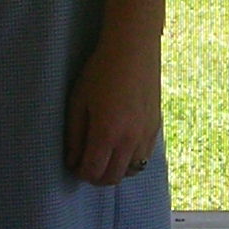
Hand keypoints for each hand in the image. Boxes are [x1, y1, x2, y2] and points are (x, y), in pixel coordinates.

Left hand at [65, 30, 162, 186]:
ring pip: (131, 171)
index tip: (73, 163)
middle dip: (96, 177)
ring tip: (104, 155)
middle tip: (86, 164)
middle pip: (112, 178)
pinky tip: (121, 146)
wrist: (133, 49)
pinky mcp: (156, 128)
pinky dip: (130, 160)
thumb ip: (74, 136)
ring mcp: (146, 135)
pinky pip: (144, 158)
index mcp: (107, 133)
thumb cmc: (100, 71)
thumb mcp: (78, 102)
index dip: (79, 172)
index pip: (92, 172)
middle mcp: (129, 140)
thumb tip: (73, 161)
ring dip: (115, 169)